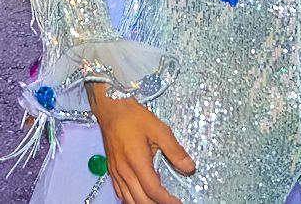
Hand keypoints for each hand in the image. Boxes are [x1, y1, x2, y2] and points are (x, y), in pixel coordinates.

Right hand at [88, 89, 194, 203]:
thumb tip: (190, 167)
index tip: (178, 203)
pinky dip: (131, 200)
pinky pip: (120, 192)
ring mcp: (116, 172)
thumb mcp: (159, 129)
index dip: (167, 201)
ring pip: (129, 200)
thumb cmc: (134, 116)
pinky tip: (139, 197)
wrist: (111, 107)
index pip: (153, 191)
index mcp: (137, 162)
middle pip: (141, 200)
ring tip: (158, 202)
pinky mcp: (112, 169)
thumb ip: (175, 150)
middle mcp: (124, 171)